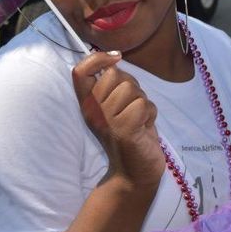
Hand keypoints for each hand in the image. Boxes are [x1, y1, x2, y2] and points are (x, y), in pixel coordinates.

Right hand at [72, 52, 164, 186]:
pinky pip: (144, 105)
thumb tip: (116, 60)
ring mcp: (107, 120)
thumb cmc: (130, 135)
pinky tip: (144, 128)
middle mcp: (93, 111)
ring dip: (143, 103)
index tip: (115, 58)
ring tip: (138, 120)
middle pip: (115, 75)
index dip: (97, 58)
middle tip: (132, 108)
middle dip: (133, 87)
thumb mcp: (116, 107)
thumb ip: (114, 86)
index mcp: (88, 103)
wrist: (135, 173)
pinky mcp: (124, 130)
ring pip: (132, 89)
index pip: (79, 71)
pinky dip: (151, 115)